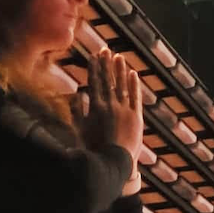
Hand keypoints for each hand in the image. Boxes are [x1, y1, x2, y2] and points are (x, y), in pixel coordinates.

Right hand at [73, 49, 143, 166]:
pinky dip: (134, 85)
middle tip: (105, 50)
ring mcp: (125, 110)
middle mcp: (110, 105)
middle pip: (107, 80)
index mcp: (95, 107)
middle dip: (106, 64)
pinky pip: (135, 97)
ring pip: (122, 85)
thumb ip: (77, 111)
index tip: (94, 56)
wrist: (112, 162)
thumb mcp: (79, 130)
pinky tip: (133, 73)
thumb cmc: (93, 149)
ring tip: (118, 56)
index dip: (94, 68)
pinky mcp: (136, 117)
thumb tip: (76, 94)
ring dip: (120, 70)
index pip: (94, 83)